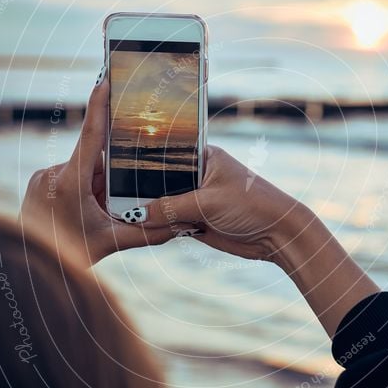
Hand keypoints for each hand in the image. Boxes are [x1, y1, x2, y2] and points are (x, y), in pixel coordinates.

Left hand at [20, 68, 196, 265]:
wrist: (25, 267)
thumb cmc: (68, 256)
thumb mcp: (111, 244)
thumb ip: (147, 232)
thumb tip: (179, 225)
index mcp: (71, 182)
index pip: (91, 135)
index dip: (100, 104)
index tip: (107, 78)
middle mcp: (53, 174)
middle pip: (95, 162)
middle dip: (110, 179)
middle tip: (110, 207)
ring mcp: (43, 178)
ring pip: (83, 171)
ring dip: (96, 188)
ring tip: (93, 218)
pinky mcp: (38, 184)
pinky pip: (69, 178)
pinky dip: (83, 192)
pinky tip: (83, 215)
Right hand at [126, 145, 378, 336]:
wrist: (278, 235)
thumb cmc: (251, 205)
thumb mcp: (207, 203)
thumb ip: (170, 208)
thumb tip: (136, 214)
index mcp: (203, 156)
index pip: (165, 152)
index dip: (141, 159)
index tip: (114, 164)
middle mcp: (197, 173)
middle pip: (160, 179)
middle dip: (140, 188)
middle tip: (109, 192)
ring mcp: (196, 197)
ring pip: (163, 202)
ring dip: (148, 209)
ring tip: (117, 211)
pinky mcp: (197, 220)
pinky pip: (171, 220)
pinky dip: (159, 225)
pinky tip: (138, 226)